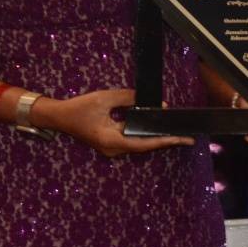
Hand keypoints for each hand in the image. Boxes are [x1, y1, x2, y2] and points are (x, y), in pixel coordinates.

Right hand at [37, 89, 194, 156]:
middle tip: (188, 138)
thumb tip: (148, 100)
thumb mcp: (104, 98)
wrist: (60, 117)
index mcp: (112, 140)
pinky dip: (146, 135)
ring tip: (178, 135)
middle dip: (166, 141)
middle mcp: (114, 148)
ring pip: (140, 144)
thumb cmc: (79, 108)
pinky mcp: (111, 143)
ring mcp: (112, 147)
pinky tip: (158, 130)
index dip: (164, 140)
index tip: (181, 139)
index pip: (144, 142)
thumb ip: (127, 98)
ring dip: (157, 139)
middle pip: (145, 146)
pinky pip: (133, 140)